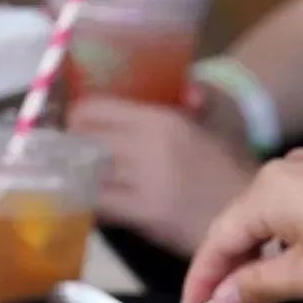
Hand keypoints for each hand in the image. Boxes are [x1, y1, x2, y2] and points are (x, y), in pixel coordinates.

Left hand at [67, 97, 254, 258]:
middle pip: (84, 140)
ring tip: (62, 179)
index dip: (74, 117)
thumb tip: (185, 89)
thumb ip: (189, 104)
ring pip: (87, 173)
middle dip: (65, 148)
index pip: (95, 110)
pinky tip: (80, 203)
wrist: (244, 212)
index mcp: (161, 120)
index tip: (67, 125)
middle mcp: (149, 146)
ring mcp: (145, 181)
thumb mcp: (204, 127)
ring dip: (70, 176)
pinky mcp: (144, 213)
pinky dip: (85, 203)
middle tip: (58, 155)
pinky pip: (99, 205)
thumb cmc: (222, 169)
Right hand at [181, 151, 302, 302]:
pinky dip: (286, 240)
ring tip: (277, 296)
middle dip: (238, 275)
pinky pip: (292, 211)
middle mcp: (284, 171)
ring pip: (267, 221)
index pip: (216, 244)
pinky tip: (295, 265)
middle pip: (240, 230)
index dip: (201, 281)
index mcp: (269, 191)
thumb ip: (259, 287)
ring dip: (265, 260)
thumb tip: (225, 297)